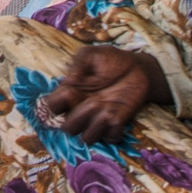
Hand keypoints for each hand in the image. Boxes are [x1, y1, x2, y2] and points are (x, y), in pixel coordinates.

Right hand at [40, 43, 164, 141]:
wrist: (139, 69)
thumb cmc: (112, 60)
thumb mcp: (92, 54)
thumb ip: (78, 63)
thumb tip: (70, 79)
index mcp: (71, 93)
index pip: (52, 107)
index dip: (57, 104)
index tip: (69, 92)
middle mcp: (82, 109)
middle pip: (67, 128)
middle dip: (77, 117)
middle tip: (93, 102)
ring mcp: (99, 118)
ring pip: (86, 138)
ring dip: (94, 126)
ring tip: (106, 109)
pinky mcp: (116, 124)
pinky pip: (109, 138)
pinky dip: (113, 131)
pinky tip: (118, 116)